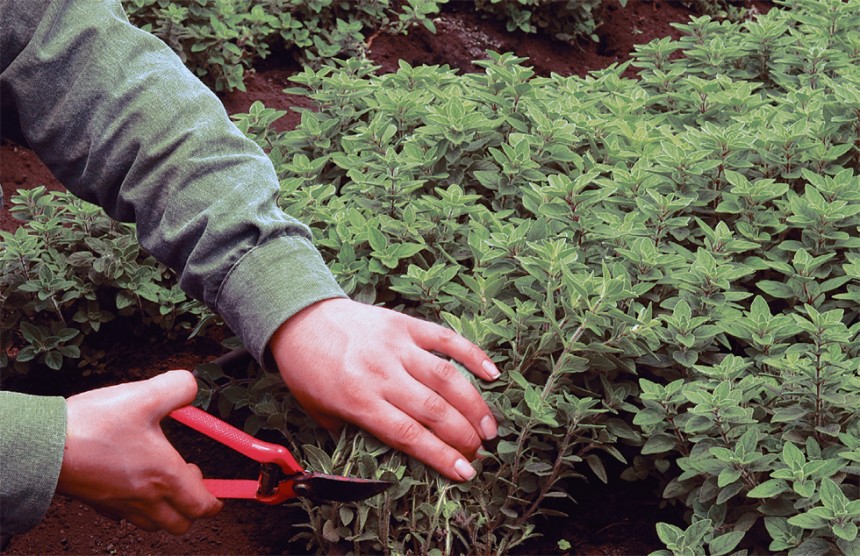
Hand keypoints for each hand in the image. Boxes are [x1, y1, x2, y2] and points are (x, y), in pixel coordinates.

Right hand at [57, 370, 222, 533]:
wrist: (43, 446)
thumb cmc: (93, 426)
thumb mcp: (146, 395)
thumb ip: (178, 388)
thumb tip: (192, 386)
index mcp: (164, 476)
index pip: (201, 506)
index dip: (215, 500)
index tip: (219, 491)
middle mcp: (144, 497)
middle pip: (179, 523)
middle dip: (191, 506)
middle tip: (187, 477)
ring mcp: (119, 504)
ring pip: (153, 523)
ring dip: (165, 508)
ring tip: (162, 479)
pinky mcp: (97, 502)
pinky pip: (124, 516)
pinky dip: (135, 506)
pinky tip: (131, 483)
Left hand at [269, 298, 499, 481]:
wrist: (299, 317)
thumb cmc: (308, 371)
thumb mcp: (321, 412)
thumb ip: (354, 433)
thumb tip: (389, 454)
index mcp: (358, 398)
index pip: (408, 434)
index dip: (441, 456)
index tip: (465, 472)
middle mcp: (381, 372)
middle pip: (434, 409)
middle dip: (463, 436)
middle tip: (480, 453)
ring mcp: (396, 345)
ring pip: (446, 377)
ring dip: (474, 404)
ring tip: (490, 428)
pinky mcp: (405, 323)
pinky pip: (446, 338)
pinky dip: (472, 355)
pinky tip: (492, 374)